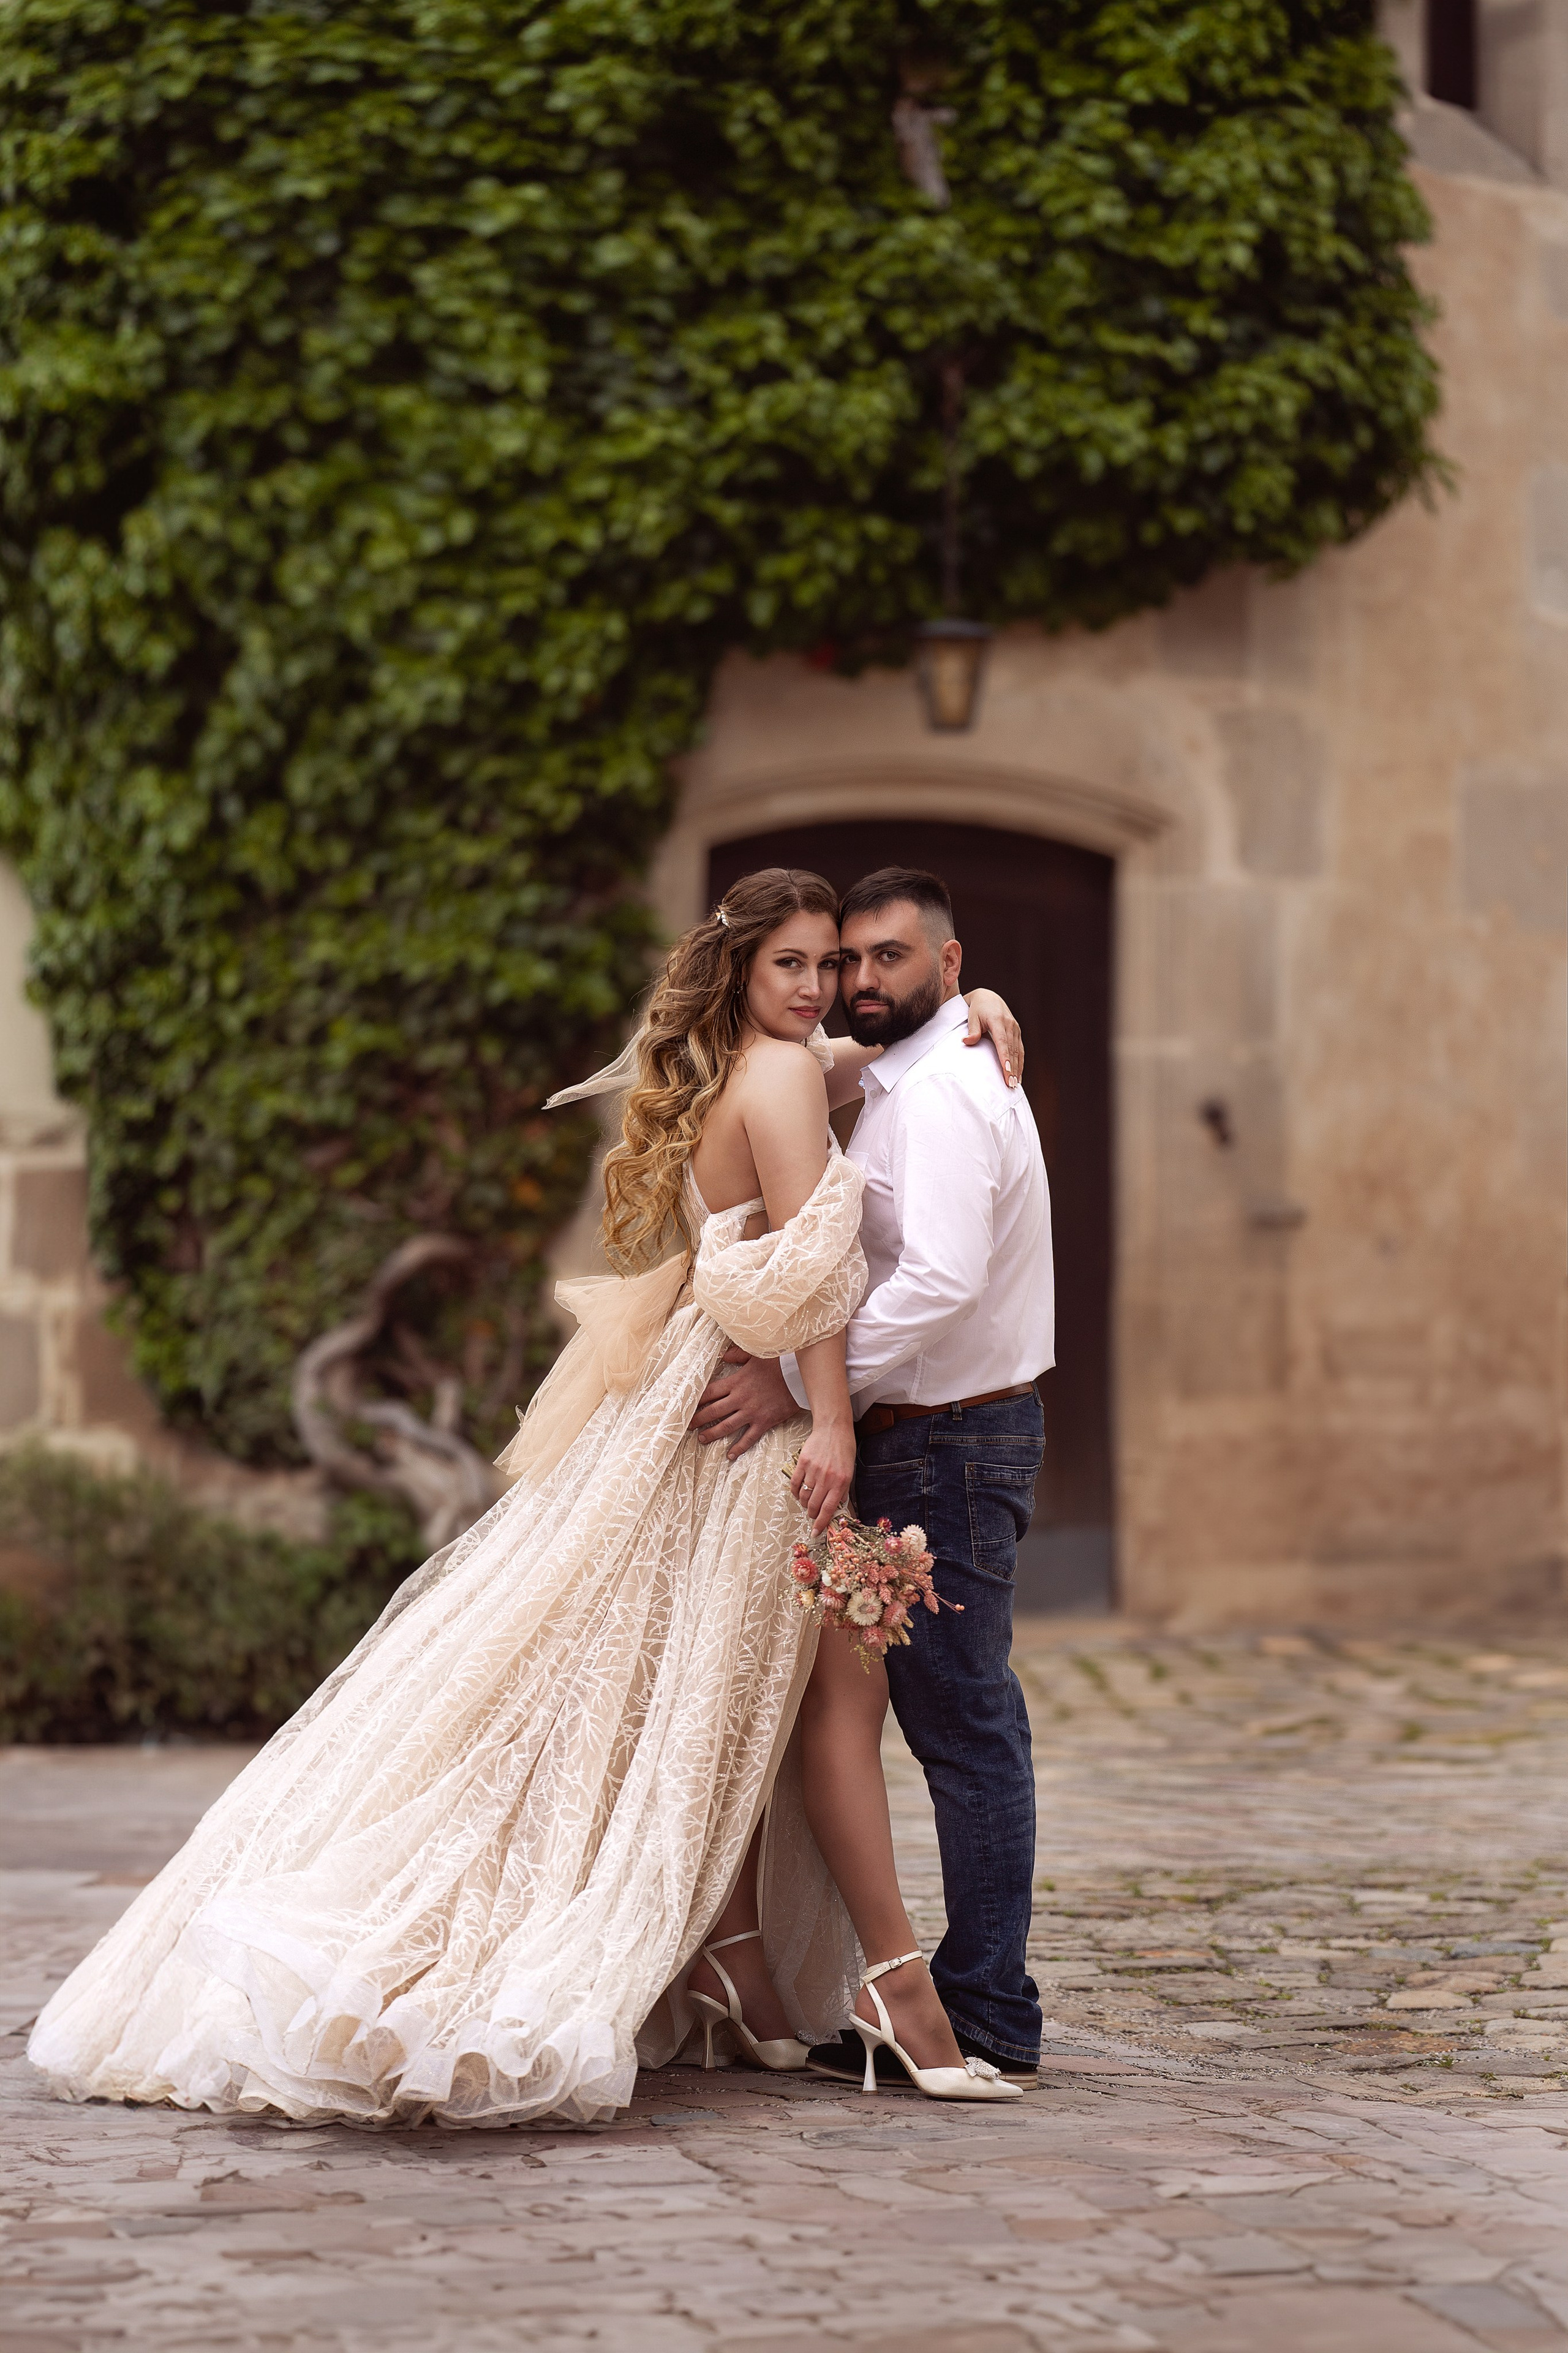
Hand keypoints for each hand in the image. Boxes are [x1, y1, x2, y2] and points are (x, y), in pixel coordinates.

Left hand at [691, 1347, 799, 1458]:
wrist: (798, 1376)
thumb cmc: (777, 1363)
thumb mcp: (756, 1354)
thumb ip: (737, 1355)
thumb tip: (724, 1355)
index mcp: (735, 1382)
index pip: (710, 1393)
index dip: (697, 1400)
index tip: (688, 1405)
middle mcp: (740, 1399)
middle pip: (714, 1411)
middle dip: (698, 1419)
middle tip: (688, 1426)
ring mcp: (751, 1412)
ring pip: (727, 1426)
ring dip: (712, 1433)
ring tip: (701, 1438)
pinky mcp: (764, 1422)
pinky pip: (749, 1438)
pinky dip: (739, 1448)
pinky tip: (730, 1455)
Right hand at [790, 1417, 855, 1535]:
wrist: (833, 1428)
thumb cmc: (844, 1450)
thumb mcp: (849, 1472)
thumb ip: (842, 1491)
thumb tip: (836, 1508)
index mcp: (841, 1482)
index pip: (828, 1509)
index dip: (821, 1523)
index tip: (815, 1532)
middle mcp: (826, 1478)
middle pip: (814, 1505)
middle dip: (812, 1515)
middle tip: (813, 1515)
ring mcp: (813, 1470)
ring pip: (804, 1496)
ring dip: (805, 1503)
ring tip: (808, 1502)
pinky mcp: (802, 1463)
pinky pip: (795, 1484)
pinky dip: (796, 1492)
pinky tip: (800, 1493)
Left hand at [963, 988, 1023, 1089]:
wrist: (989, 998)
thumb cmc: (977, 1009)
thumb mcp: (972, 1017)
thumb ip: (972, 1030)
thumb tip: (966, 1041)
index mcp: (998, 1020)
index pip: (1003, 1042)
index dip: (1005, 1057)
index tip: (1006, 1071)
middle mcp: (1010, 1025)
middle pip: (1012, 1049)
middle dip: (1012, 1068)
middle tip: (1010, 1084)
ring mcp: (1015, 1028)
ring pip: (1018, 1051)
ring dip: (1018, 1068)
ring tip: (1015, 1084)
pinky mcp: (1017, 1032)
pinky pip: (1020, 1049)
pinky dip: (1020, 1062)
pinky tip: (1018, 1075)